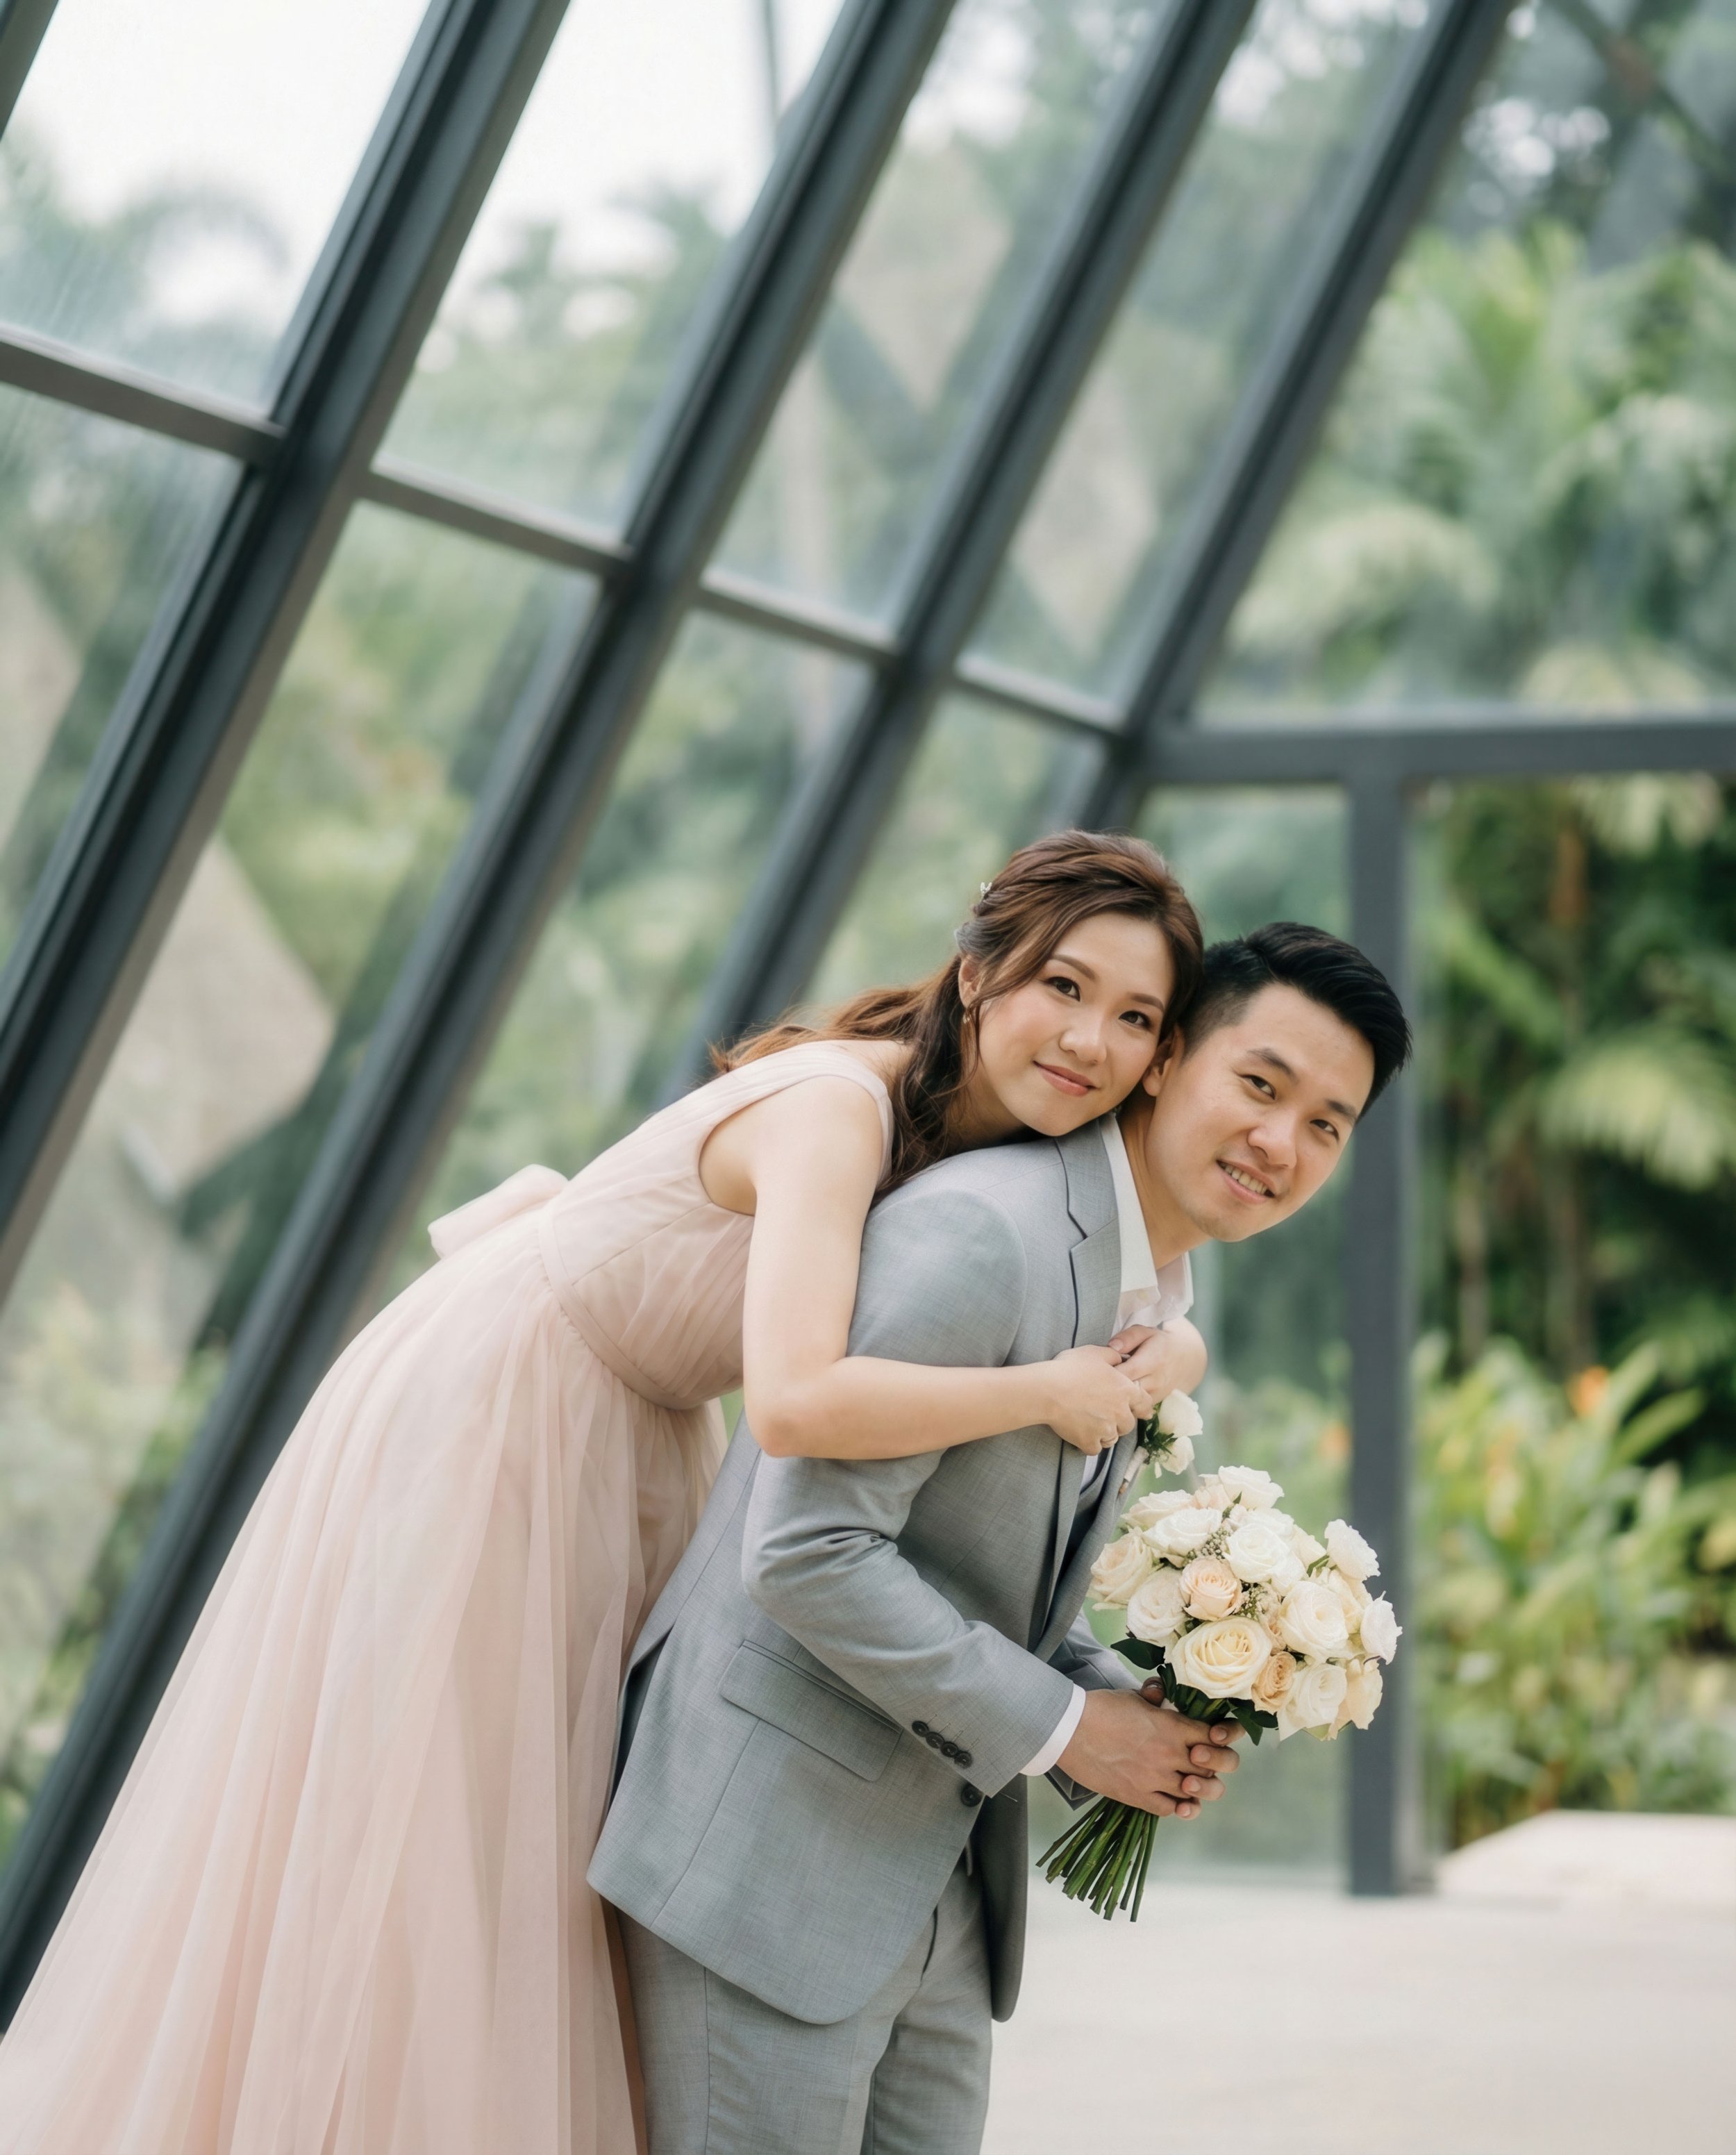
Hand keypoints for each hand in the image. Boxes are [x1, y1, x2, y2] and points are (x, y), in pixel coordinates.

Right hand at [1039, 1344, 1154, 1454]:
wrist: (1047, 1390)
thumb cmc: (1070, 1369)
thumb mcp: (1094, 1353)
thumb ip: (1113, 1356)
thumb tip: (1121, 1359)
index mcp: (1125, 1390)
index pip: (1145, 1403)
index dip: (1141, 1406)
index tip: (1138, 1410)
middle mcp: (1120, 1412)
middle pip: (1128, 1424)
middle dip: (1119, 1421)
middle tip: (1105, 1414)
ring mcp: (1105, 1429)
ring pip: (1113, 1438)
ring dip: (1106, 1433)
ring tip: (1092, 1425)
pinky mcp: (1089, 1441)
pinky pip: (1096, 1448)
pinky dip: (1090, 1443)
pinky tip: (1082, 1434)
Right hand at [1056, 1686, 1241, 1818]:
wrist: (1069, 1730)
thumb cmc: (1100, 1708)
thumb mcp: (1133, 1696)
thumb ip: (1155, 1697)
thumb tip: (1162, 1692)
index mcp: (1173, 1726)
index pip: (1216, 1736)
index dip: (1224, 1738)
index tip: (1217, 1737)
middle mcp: (1171, 1754)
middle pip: (1214, 1767)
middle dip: (1217, 1765)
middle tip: (1204, 1761)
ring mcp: (1156, 1778)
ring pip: (1198, 1794)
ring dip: (1200, 1789)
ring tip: (1192, 1784)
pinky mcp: (1139, 1796)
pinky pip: (1171, 1810)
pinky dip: (1179, 1808)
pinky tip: (1176, 1801)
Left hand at [1107, 1316, 1207, 1401]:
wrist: (1186, 1361)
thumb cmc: (1160, 1344)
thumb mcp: (1146, 1332)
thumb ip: (1128, 1337)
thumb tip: (1111, 1347)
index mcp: (1152, 1361)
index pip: (1124, 1372)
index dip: (1107, 1371)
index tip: (1097, 1366)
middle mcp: (1155, 1381)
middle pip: (1124, 1390)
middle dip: (1108, 1385)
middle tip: (1097, 1378)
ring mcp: (1155, 1395)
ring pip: (1128, 1402)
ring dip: (1114, 1396)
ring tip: (1106, 1385)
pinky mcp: (1153, 1405)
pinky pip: (1133, 1408)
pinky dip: (1122, 1403)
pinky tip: (1115, 1393)